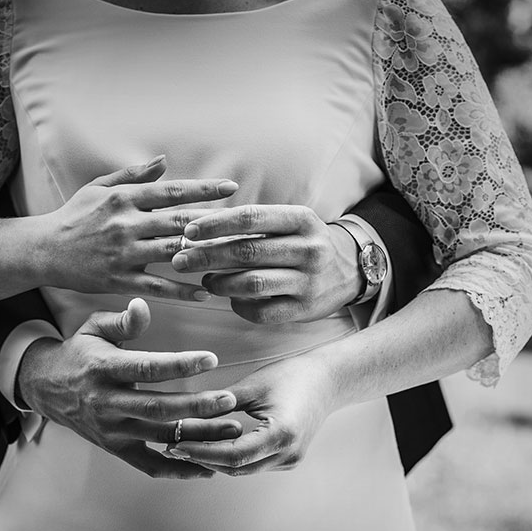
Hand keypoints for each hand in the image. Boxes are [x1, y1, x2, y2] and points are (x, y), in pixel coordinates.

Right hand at [18, 298, 242, 478]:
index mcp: (103, 369)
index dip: (180, 364)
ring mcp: (111, 429)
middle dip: (197, 406)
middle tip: (230, 400)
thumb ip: (122, 320)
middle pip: (157, 408)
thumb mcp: (93, 327)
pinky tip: (208, 468)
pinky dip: (178, 469)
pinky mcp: (116, 448)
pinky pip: (149, 465)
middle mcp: (106, 403)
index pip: (147, 368)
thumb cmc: (79, 352)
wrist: (44, 387)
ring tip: (232, 428)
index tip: (211, 358)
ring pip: (160, 436)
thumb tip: (143, 306)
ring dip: (198, 435)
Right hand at [30, 156, 237, 300]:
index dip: (204, 189)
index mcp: (124, 198)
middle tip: (244, 224)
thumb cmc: (76, 215)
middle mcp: (126, 224)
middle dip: (214, 223)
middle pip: (179, 222)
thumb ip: (135, 175)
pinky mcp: (119, 280)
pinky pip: (157, 287)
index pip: (172, 191)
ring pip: (173, 253)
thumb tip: (165, 160)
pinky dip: (182, 291)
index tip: (231, 187)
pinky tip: (205, 294)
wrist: (43, 250)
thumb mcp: (100, 187)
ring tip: (233, 258)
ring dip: (204, 255)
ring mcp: (124, 253)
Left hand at [168, 356, 333, 475]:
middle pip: (235, 467)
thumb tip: (184, 417)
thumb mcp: (252, 386)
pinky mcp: (287, 460)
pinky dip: (229, 458)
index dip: (200, 452)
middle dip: (201, 459)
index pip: (232, 454)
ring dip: (213, 461)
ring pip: (242, 469)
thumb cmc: (292, 375)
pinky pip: (252, 464)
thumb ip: (220, 404)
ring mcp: (289, 460)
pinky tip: (207, 447)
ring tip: (182, 448)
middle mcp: (287, 454)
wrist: (328, 380)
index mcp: (281, 434)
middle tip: (170, 447)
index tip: (175, 445)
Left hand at [170, 205, 360, 323]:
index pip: (252, 217)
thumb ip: (253, 224)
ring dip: (220, 283)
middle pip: (248, 251)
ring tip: (205, 280)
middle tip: (179, 259)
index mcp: (302, 220)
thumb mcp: (290, 222)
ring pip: (253, 283)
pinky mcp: (306, 310)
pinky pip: (263, 312)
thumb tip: (199, 229)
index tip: (189, 231)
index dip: (216, 224)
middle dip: (207, 256)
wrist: (352, 269)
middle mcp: (309, 249)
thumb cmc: (305, 242)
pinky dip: (240, 307)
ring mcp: (309, 282)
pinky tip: (231, 299)